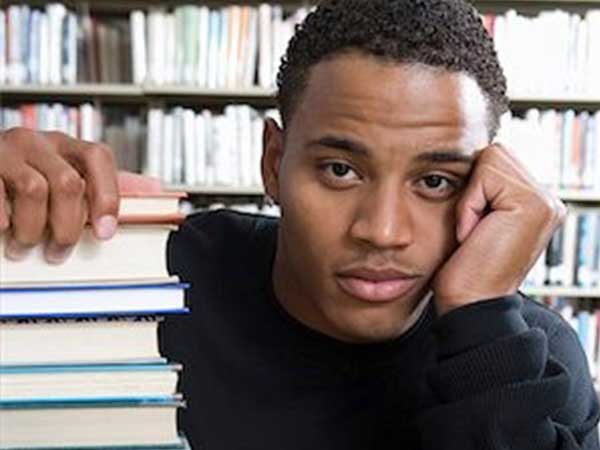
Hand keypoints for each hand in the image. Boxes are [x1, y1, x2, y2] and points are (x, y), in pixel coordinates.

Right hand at [0, 127, 159, 263]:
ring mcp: (5, 150)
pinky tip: (3, 230)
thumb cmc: (25, 175)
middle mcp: (37, 141)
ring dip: (33, 229)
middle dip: (68, 226)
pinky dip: (2, 221)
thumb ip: (106, 184)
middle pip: (69, 181)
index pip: (98, 158)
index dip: (107, 197)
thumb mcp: (66, 174)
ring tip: (24, 246)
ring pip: (34, 190)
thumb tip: (155, 189)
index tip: (105, 233)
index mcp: (65, 145)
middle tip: (58, 251)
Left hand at [432, 144, 566, 315]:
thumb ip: (485, 191)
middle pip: (494, 153)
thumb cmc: (462, 269)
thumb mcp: (475, 222)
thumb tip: (474, 153)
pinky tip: (474, 234)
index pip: (495, 161)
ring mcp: (546, 201)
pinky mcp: (533, 204)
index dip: (471, 187)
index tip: (472, 228)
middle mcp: (548, 200)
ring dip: (470, 197)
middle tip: (473, 230)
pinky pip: (484, 174)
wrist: (468, 304)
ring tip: (475, 232)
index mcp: (536, 203)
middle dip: (472, 188)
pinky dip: (469, 204)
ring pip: (490, 157)